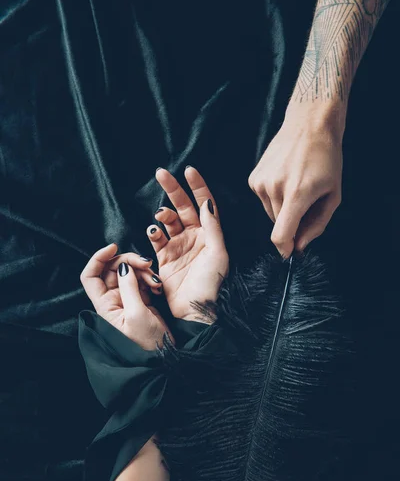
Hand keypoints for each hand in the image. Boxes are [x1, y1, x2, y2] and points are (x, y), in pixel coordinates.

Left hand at [80, 244, 171, 349]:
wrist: (164, 357)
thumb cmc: (146, 344)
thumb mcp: (136, 314)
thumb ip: (129, 287)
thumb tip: (123, 265)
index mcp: (105, 305)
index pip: (90, 276)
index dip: (98, 258)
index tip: (113, 248)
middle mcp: (113, 301)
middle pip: (112, 269)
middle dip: (128, 261)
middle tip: (146, 263)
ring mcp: (127, 299)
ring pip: (129, 272)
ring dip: (142, 270)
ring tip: (155, 280)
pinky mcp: (141, 300)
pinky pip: (142, 280)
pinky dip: (150, 278)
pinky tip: (157, 285)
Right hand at [133, 166, 227, 321]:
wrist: (195, 310)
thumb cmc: (212, 284)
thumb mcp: (218, 253)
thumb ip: (212, 226)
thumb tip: (207, 202)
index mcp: (210, 234)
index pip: (204, 203)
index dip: (197, 186)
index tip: (188, 170)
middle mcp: (194, 237)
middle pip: (182, 206)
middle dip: (172, 189)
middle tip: (161, 174)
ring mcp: (178, 246)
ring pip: (168, 221)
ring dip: (163, 214)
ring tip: (161, 216)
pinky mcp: (164, 258)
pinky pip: (156, 239)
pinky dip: (153, 232)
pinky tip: (154, 232)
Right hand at [248, 101, 343, 258]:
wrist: (309, 125)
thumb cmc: (326, 160)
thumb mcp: (333, 195)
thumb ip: (317, 225)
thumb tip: (298, 247)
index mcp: (297, 194)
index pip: (280, 235)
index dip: (284, 249)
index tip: (290, 252)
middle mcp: (274, 188)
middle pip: (278, 225)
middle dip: (291, 223)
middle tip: (306, 204)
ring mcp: (261, 183)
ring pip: (270, 213)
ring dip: (283, 209)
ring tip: (296, 187)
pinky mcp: (253, 179)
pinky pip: (263, 200)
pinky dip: (274, 197)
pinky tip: (285, 180)